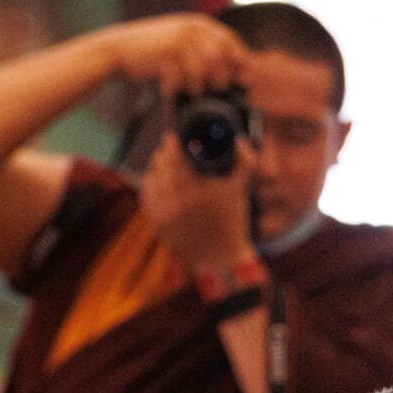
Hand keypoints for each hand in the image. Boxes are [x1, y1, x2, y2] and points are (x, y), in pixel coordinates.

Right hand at [100, 13, 246, 96]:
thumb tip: (233, 69)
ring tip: (188, 91)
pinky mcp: (163, 56)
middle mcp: (191, 30)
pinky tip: (170, 90)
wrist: (119, 49)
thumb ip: (203, 48)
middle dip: (220, 78)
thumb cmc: (152, 51)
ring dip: (197, 86)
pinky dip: (178, 88)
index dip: (237, 63)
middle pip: (219, 58)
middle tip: (213, 91)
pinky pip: (181, 78)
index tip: (236, 80)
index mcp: (199, 24)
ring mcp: (177, 42)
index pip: (230, 42)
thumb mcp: (180, 41)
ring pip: (201, 71)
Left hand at [140, 132, 256, 269]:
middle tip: (167, 145)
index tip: (173, 137)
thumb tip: (238, 139)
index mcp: (196, 191)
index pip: (175, 159)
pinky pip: (146, 196)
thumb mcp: (241, 189)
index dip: (171, 144)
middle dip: (163, 153)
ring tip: (161, 160)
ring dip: (155, 167)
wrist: (218, 256)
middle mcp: (176, 201)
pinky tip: (155, 178)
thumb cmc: (231, 220)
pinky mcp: (155, 222)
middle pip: (160, 167)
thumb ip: (245, 161)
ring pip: (150, 179)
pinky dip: (149, 184)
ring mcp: (163, 213)